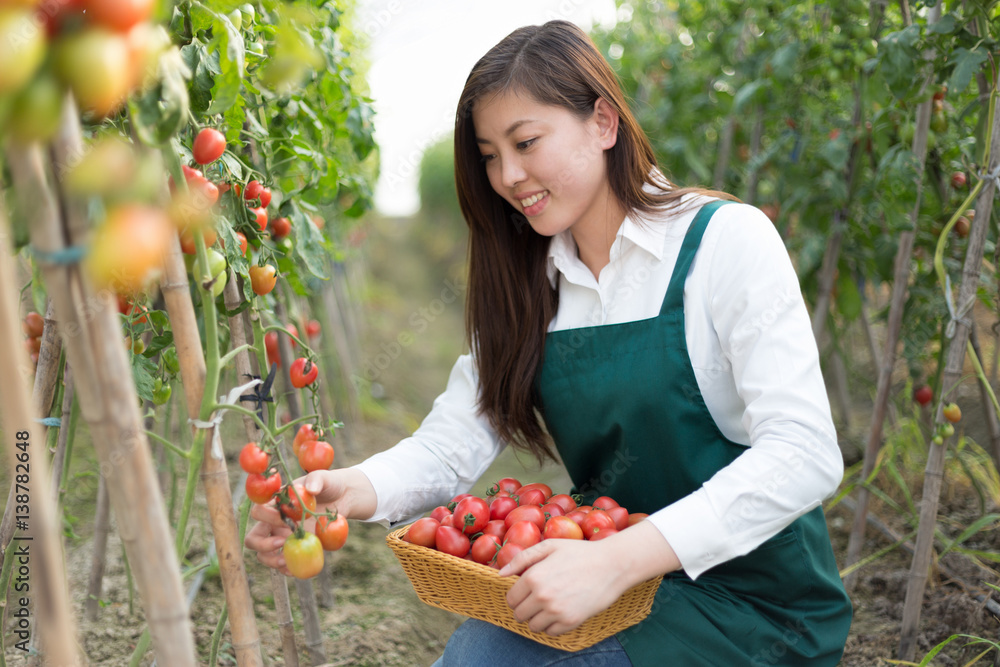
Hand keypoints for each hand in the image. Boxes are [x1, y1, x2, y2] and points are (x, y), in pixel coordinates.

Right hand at [244, 468, 375, 575]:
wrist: (342, 499)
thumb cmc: (329, 485)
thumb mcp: (325, 478)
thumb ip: (317, 480)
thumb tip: (311, 489)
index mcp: (276, 504)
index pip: (259, 511)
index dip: (267, 517)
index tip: (286, 519)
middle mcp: (274, 522)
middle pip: (254, 537)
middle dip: (262, 543)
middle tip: (282, 542)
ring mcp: (282, 537)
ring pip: (263, 554)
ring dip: (270, 560)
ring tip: (285, 561)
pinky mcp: (294, 549)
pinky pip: (282, 563)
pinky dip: (285, 569)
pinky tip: (295, 570)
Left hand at [499, 521, 680, 635]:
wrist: (611, 565)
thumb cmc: (580, 552)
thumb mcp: (550, 546)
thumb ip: (522, 558)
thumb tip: (501, 574)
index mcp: (533, 576)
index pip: (511, 598)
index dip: (517, 595)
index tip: (527, 592)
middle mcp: (542, 596)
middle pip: (519, 614)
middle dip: (525, 608)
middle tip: (538, 600)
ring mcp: (556, 611)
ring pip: (533, 626)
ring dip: (537, 619)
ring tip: (549, 606)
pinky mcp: (570, 621)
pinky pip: (550, 633)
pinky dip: (553, 625)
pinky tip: (561, 612)